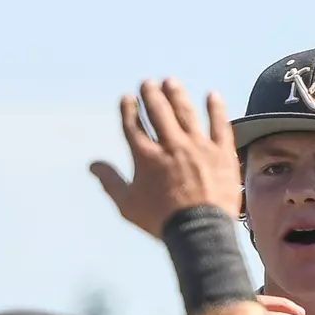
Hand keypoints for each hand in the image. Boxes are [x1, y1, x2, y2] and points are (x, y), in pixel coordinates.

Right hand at [90, 78, 242, 237]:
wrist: (200, 232)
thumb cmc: (161, 221)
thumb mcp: (128, 205)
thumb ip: (110, 181)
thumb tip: (92, 165)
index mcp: (146, 157)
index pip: (133, 125)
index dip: (128, 109)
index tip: (127, 98)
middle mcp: (170, 145)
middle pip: (158, 112)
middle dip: (151, 95)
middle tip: (148, 83)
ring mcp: (197, 147)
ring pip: (185, 113)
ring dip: (176, 95)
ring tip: (171, 82)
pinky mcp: (221, 152)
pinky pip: (219, 124)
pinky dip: (215, 108)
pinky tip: (211, 95)